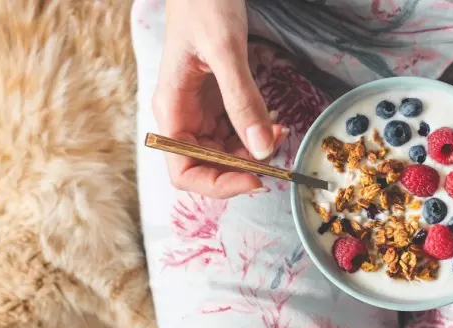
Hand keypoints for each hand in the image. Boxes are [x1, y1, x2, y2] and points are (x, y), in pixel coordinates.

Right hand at [152, 0, 283, 197]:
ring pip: (224, 151)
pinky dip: (256, 133)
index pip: (184, 172)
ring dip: (253, 153)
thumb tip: (262, 151)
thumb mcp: (225, 50)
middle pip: (206, 166)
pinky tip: (275, 124)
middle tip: (277, 160)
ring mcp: (199, 108)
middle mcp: (182, 116)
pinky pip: (235, 129)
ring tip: (280, 135)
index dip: (217, 185)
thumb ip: (242, 101)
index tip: (254, 179)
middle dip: (242, 169)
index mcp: (172, 110)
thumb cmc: (203, 2)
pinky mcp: (216, 99)